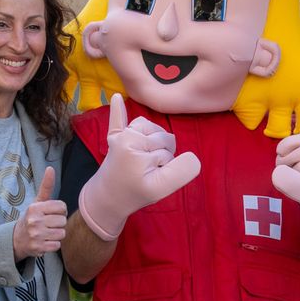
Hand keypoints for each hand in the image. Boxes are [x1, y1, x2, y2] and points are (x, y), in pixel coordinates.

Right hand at [12, 166, 67, 259]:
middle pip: (63, 221)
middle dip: (58, 223)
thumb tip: (50, 168)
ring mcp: (36, 235)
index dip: (60, 211)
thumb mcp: (37, 202)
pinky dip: (53, 245)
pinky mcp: (38, 248)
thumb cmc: (32, 218)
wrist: (16, 239)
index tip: (51, 213)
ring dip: (57, 235)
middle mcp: (34, 221)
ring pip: (62, 233)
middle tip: (48, 224)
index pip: (62, 207)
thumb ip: (46, 186)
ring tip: (47, 233)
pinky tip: (45, 241)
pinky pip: (57, 245)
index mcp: (35, 208)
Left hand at [78, 94, 201, 240]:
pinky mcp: (115, 138)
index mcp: (134, 142)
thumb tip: (193, 156)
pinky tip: (116, 98)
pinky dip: (118, 110)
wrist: (107, 201)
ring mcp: (120, 135)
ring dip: (155, 144)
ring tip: (145, 163)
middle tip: (148, 173)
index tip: (152, 178)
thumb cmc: (134, 194)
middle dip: (163, 156)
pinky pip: (118, 119)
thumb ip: (180, 171)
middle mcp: (127, 134)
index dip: (167, 165)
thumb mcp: (161, 188)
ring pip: (153, 130)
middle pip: (162, 138)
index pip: (168, 149)